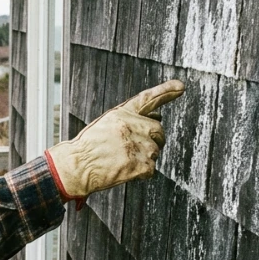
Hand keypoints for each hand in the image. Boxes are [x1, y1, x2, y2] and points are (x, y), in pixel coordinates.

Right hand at [46, 79, 184, 198]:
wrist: (77, 166)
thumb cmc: (89, 147)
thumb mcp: (106, 124)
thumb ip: (131, 119)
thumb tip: (157, 116)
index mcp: (122, 114)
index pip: (148, 99)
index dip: (166, 91)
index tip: (180, 86)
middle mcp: (132, 126)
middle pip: (158, 130)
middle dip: (153, 139)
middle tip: (134, 149)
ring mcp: (138, 145)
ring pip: (155, 151)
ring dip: (144, 157)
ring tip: (122, 159)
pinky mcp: (141, 164)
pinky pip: (151, 169)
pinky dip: (141, 173)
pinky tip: (124, 170)